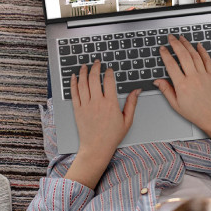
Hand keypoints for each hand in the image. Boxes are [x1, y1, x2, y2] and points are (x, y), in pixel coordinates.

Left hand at [65, 60, 139, 187]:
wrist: (96, 148)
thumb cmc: (112, 136)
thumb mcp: (127, 120)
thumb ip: (132, 103)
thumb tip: (136, 90)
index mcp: (110, 104)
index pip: (109, 81)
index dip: (109, 72)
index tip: (109, 69)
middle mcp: (97, 102)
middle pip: (94, 79)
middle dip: (95, 68)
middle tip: (97, 62)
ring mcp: (86, 106)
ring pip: (83, 84)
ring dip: (84, 72)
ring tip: (85, 66)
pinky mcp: (78, 110)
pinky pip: (74, 93)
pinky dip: (73, 83)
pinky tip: (74, 77)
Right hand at [154, 35, 210, 149]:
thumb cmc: (195, 112)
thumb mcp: (176, 104)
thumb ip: (166, 90)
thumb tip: (157, 81)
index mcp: (182, 85)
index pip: (171, 65)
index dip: (165, 54)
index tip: (162, 48)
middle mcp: (193, 78)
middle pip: (183, 55)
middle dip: (175, 44)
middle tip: (171, 37)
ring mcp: (203, 75)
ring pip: (194, 55)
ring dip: (187, 44)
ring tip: (181, 38)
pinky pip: (207, 60)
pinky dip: (203, 51)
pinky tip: (198, 45)